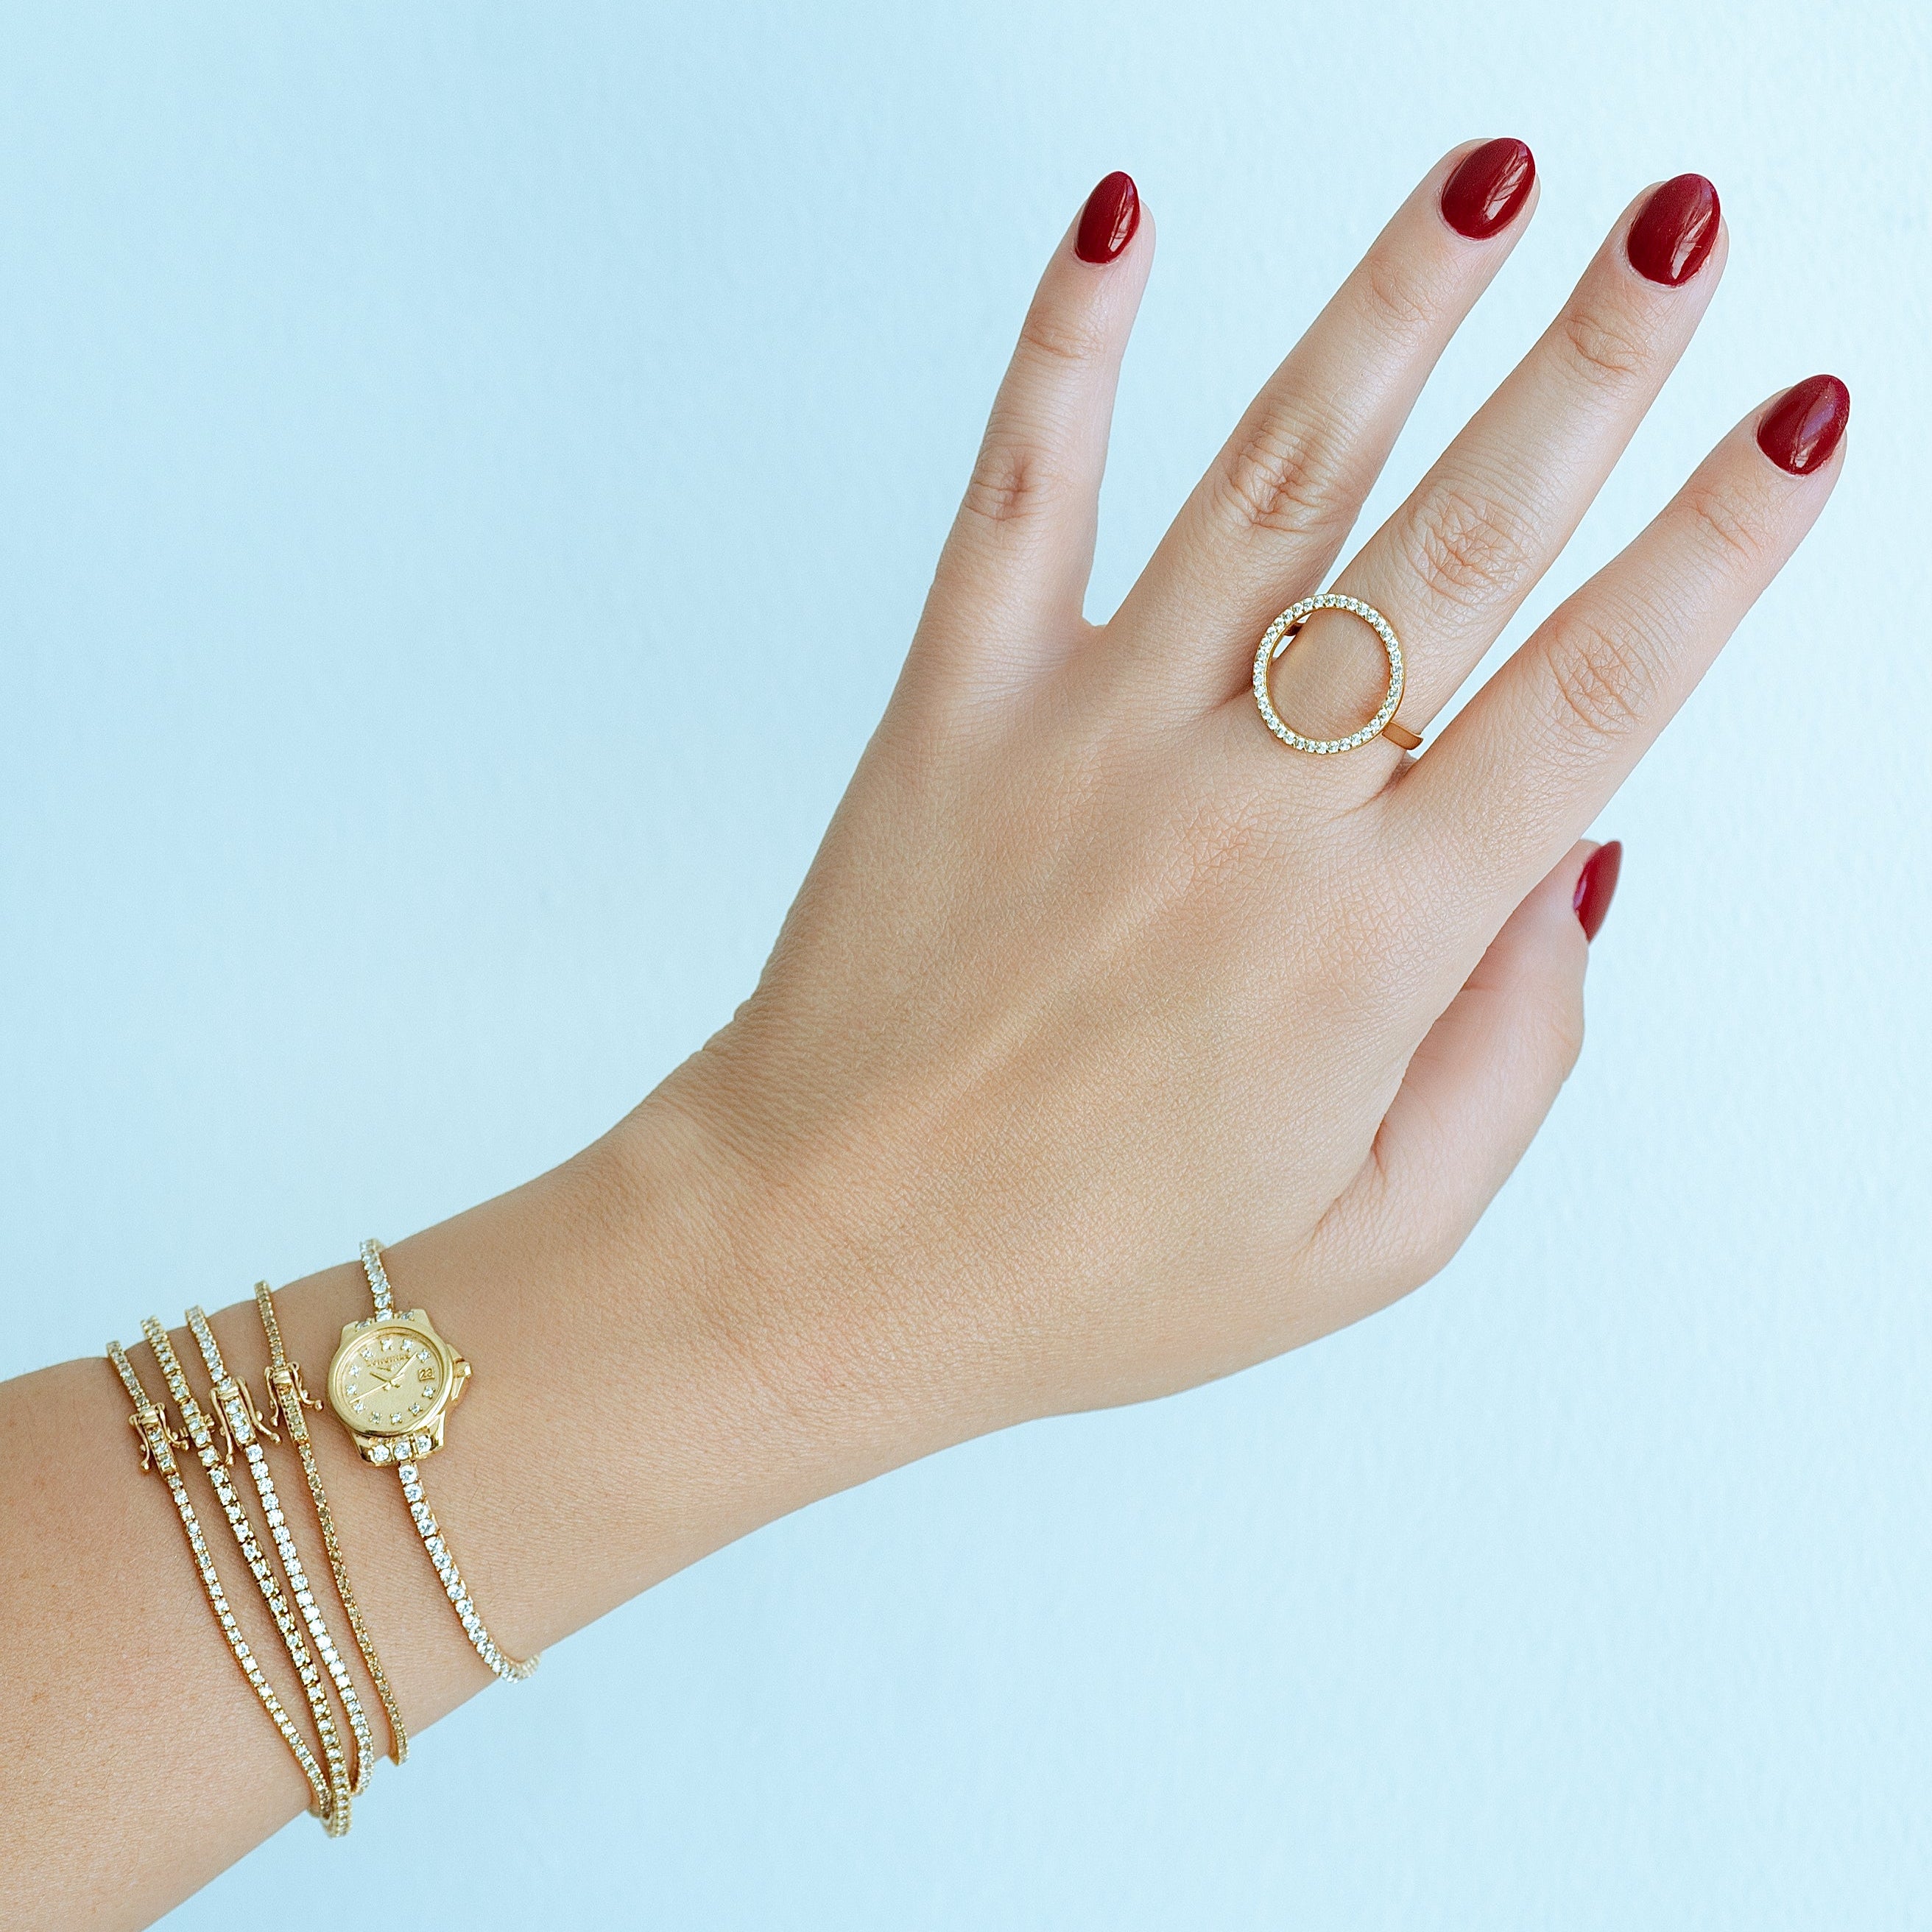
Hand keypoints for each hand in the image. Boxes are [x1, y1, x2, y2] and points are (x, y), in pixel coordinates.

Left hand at [641, 146, 1844, 1455]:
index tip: (1801, 421)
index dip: (1716, 553)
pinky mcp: (955, 709)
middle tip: (1680, 230)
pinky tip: (1120, 219)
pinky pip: (1021, 494)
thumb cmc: (1094, 1272)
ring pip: (1270, 480)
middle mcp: (1246, 811)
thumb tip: (1580, 865)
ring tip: (1490, 177)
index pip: (1590, 702)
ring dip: (1390, 310)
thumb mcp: (1367, 1243)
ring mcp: (1090, 737)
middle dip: (1591, 370)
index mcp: (1371, 946)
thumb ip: (1508, 1055)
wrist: (830, 1255)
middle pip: (1454, 546)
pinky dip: (1067, 350)